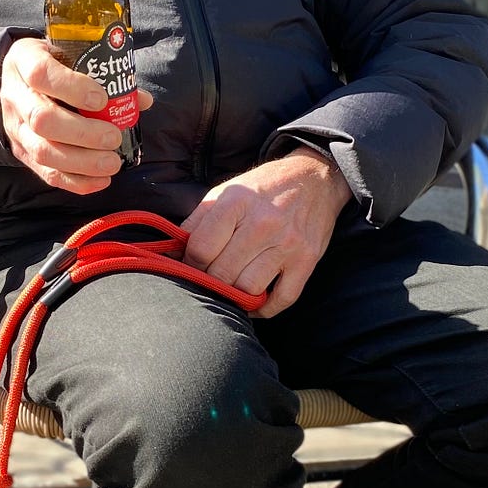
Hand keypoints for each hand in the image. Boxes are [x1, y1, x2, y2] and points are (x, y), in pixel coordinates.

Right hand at [0, 37, 152, 194]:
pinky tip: (101, 180)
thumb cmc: (52, 63)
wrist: (18, 78)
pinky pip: (45, 172)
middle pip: (41, 119)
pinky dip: (76, 181)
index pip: (40, 74)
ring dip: (82, 161)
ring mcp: (15, 127)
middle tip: (114, 137)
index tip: (101, 98)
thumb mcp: (70, 52)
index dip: (71, 87)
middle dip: (82, 133)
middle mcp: (15, 95)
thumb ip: (103, 72)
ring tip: (112, 163)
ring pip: (42, 150)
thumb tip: (141, 100)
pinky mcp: (22, 151)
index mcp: (24, 61)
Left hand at [181, 151, 350, 316]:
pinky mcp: (307, 261)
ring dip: (235, 296)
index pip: (200, 249)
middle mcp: (263, 223)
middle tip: (209, 279)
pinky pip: (281, 300)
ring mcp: (287, 244)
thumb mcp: (225, 193)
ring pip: (249, 290)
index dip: (188, 265)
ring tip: (230, 289)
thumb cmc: (263, 189)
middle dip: (210, 281)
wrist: (315, 178)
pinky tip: (253, 303)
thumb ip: (197, 222)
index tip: (190, 268)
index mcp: (237, 202)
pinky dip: (263, 309)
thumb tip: (172, 254)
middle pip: (222, 273)